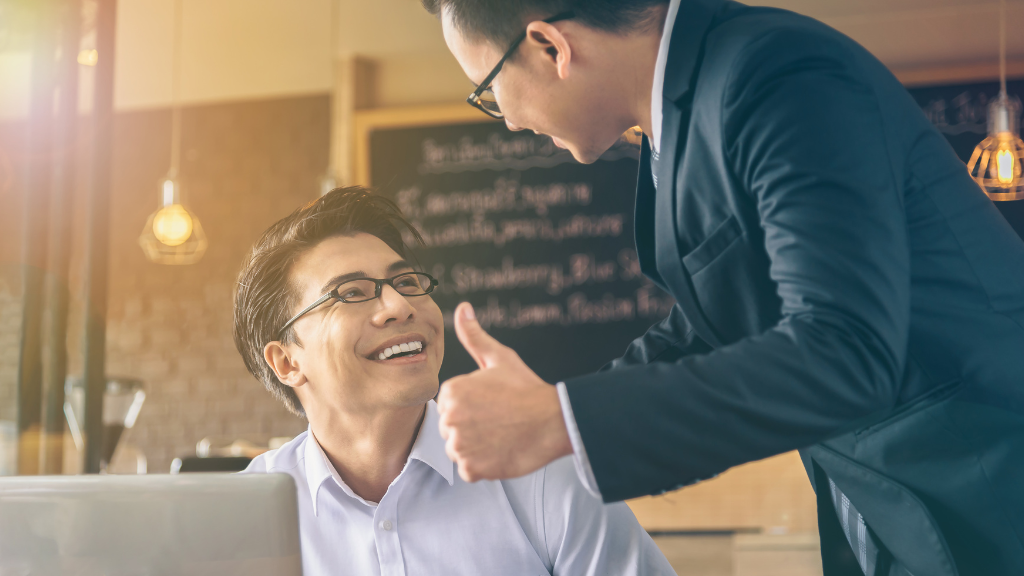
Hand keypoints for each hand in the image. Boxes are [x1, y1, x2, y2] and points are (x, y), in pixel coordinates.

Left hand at [437, 302, 572, 481]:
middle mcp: (449, 418)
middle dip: (471, 427)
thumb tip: (463, 309)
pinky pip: (468, 469)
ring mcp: (460, 445)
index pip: (450, 406)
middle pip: (451, 428)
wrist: (554, 420)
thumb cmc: (527, 389)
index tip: (493, 405)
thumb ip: (474, 336)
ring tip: (500, 435)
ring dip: (476, 447)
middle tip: (499, 421)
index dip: (472, 406)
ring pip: (458, 449)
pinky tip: (501, 450)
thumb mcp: (499, 357)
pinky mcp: (471, 468)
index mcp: (451, 391)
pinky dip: (483, 464)